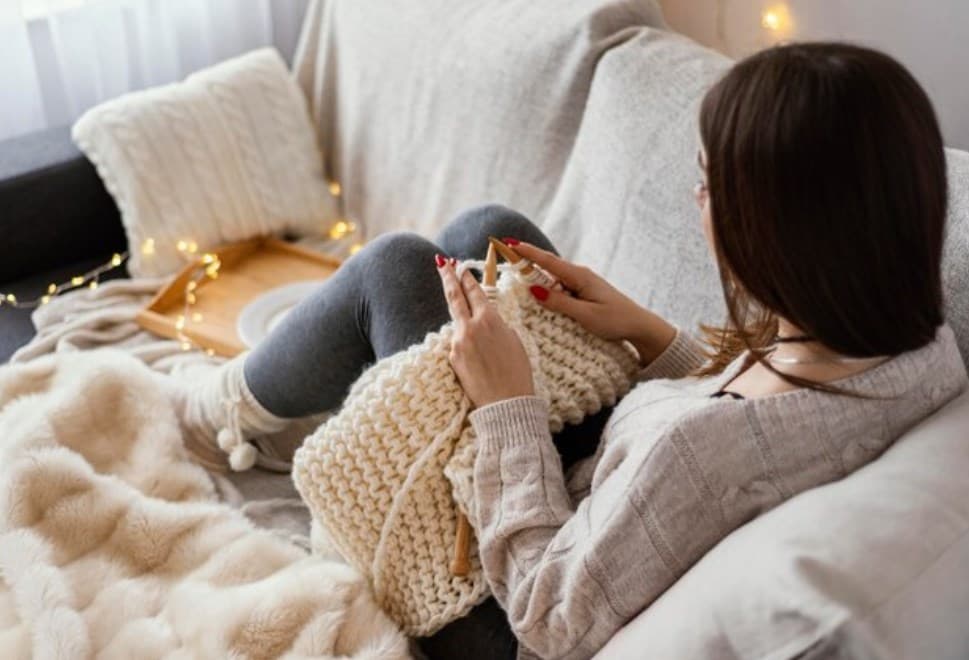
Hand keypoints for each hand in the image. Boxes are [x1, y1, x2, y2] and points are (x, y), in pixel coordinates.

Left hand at [436, 255, 535, 407]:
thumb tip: (486, 322)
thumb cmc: (517, 372)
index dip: (466, 278)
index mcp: (490, 319)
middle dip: (447, 277)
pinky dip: (467, 348)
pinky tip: (480, 362)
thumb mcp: (514, 340)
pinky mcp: (452, 358)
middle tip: (441, 263)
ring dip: (465, 326)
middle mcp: (470, 327)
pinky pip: (458, 345)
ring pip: (458, 325)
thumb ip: (497, 325)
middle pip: (454, 297)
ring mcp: (458, 342)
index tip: (458, 266)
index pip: (474, 291)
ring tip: (480, 340)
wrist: (506, 403)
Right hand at [507, 240, 676, 365]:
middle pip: (547, 266)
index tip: (509, 243)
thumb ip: (559, 302)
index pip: (547, 261)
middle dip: (527, 260)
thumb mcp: (585, 315)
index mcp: (579, 277)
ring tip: (516, 276)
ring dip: (536, 277)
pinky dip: (547, 287)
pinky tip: (539, 294)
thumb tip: (534, 290)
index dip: (527, 252)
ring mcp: (582, 283)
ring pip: (553, 277)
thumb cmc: (615, 320)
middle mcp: (580, 276)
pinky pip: (560, 286)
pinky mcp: (584, 292)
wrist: (639, 325)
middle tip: (506, 256)